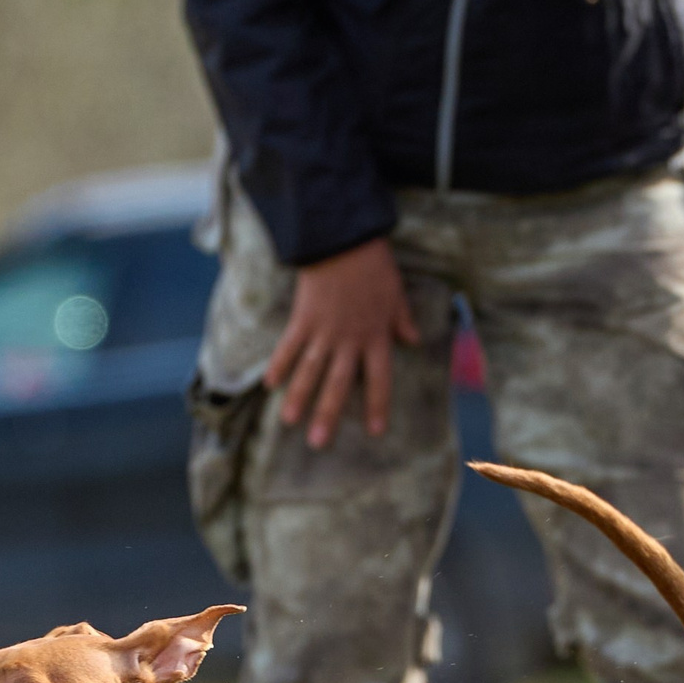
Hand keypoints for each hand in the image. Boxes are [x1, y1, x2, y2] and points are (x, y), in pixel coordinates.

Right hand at [266, 236, 420, 447]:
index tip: (374, 431)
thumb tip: (413, 340)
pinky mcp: (303, 318)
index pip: (379, 379)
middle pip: (338, 383)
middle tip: (319, 442)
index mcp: (376, 336)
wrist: (343, 239)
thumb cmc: (373, 266)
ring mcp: (324, 330)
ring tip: (290, 422)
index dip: (376, 405)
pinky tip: (270, 385)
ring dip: (299, 397)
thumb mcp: (396, 294)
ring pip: (310, 370)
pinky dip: (280, 364)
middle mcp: (349, 340)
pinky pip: (289, 346)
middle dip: (328, 414)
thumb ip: (402, 320)